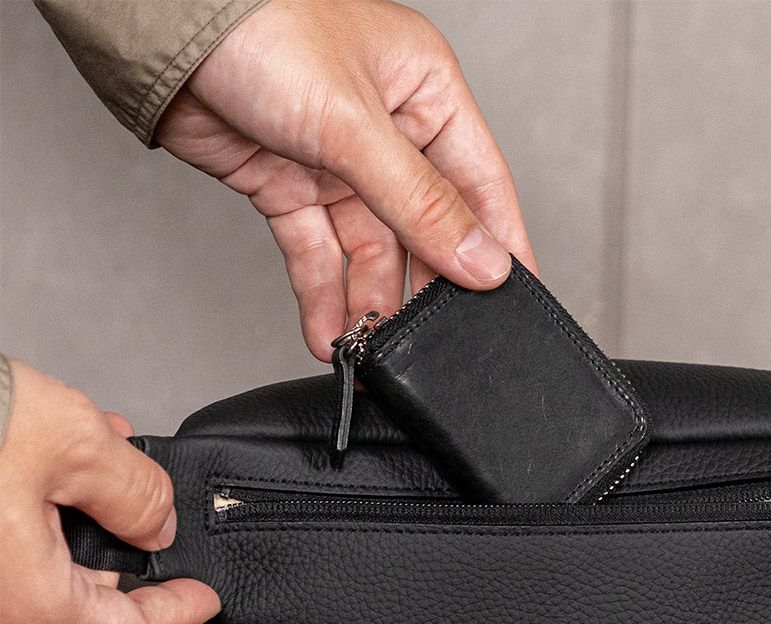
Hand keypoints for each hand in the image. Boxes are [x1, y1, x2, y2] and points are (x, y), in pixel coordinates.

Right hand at [0, 361, 220, 623]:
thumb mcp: (71, 443)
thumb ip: (135, 494)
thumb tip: (160, 523)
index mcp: (30, 604)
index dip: (175, 614)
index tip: (202, 598)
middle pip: (80, 592)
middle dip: (119, 536)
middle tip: (144, 492)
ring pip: (37, 559)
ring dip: (73, 507)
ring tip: (92, 445)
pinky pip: (1, 543)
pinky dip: (31, 503)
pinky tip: (39, 450)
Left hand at [156, 0, 537, 359]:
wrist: (155, 27)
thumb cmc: (258, 28)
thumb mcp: (354, 124)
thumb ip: (421, 203)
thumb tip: (483, 262)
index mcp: (426, 91)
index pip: (481, 184)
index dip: (499, 246)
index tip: (514, 302)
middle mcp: (390, 127)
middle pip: (425, 228)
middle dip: (423, 285)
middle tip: (431, 337)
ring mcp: (339, 161)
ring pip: (370, 249)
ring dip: (368, 300)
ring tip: (369, 344)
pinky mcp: (291, 185)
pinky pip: (318, 253)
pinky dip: (322, 294)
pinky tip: (331, 331)